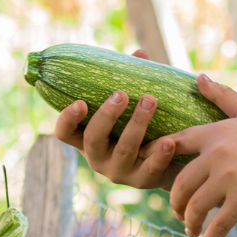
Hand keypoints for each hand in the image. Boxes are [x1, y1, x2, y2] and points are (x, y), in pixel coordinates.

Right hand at [52, 50, 179, 189]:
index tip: (80, 102)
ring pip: (124, 150)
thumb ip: (132, 81)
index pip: (65, 133)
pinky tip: (170, 140)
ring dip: (137, 124)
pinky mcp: (143, 181)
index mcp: (89, 138)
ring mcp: (119, 172)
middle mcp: (98, 158)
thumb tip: (139, 54)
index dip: (67, 119)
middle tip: (121, 94)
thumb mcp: (133, 106)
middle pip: (93, 140)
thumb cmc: (145, 125)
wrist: (171, 160)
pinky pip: (150, 169)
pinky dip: (160, 154)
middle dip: (106, 116)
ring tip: (150, 101)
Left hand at [161, 76, 236, 236]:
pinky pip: (217, 224)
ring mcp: (229, 177)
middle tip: (178, 212)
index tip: (145, 165)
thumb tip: (199, 77)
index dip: (156, 155)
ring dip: (189, 222)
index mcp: (215, 133)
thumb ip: (221, 96)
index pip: (174, 144)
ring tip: (192, 231)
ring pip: (195, 206)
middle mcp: (216, 154)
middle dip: (175, 202)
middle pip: (180, 183)